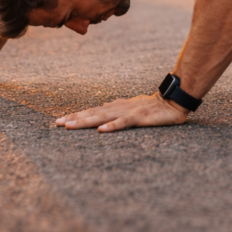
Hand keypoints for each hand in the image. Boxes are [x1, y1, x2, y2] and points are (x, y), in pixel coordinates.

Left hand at [56, 93, 187, 131]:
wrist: (173, 101)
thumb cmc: (153, 106)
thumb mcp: (132, 107)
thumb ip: (117, 108)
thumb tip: (102, 106)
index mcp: (117, 107)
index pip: (93, 111)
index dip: (77, 115)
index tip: (60, 120)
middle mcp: (119, 108)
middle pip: (93, 113)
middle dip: (75, 119)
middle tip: (57, 124)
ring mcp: (128, 112)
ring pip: (103, 117)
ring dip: (86, 121)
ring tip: (70, 126)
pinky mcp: (139, 117)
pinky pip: (124, 122)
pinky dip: (112, 126)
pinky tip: (102, 130)